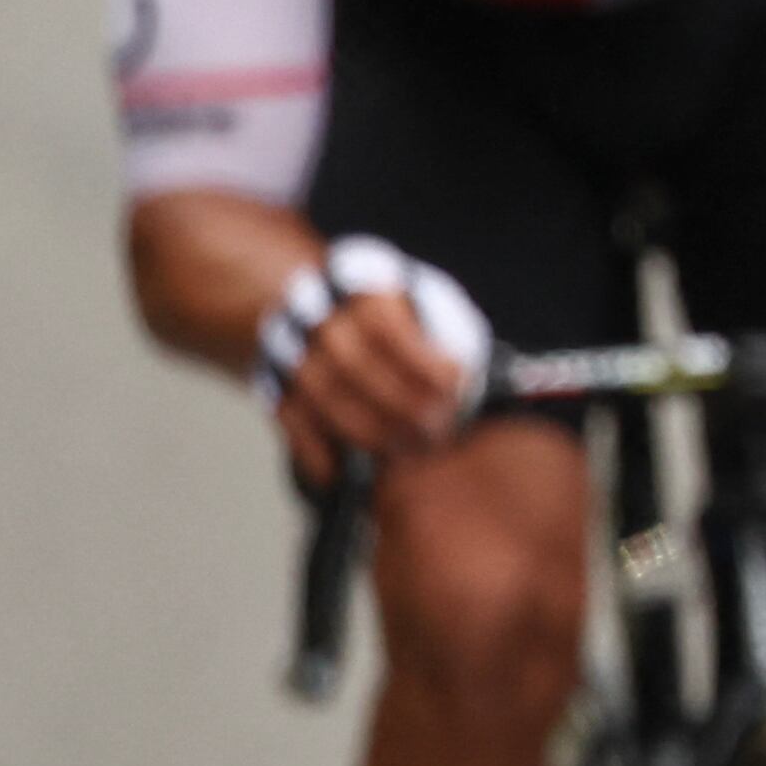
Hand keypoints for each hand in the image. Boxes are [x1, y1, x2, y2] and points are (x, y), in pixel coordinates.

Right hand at [258, 237, 487, 480]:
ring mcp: (292, 353)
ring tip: (404, 453)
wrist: (313, 308)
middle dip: (397, 404)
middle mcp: (322, 320)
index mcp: (364, 292)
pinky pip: (289, 418)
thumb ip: (448, 336)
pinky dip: (312, 449)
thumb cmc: (393, 317)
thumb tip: (491, 381)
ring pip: (321, 394)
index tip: (457, 389)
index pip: (390, 329)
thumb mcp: (425, 306)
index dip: (423, 363)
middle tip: (435, 433)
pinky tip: (338, 473)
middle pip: (354, 366)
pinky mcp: (274, 384)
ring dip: (364, 430)